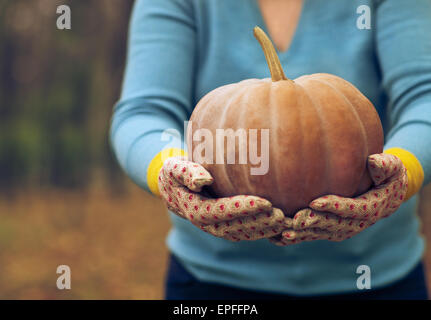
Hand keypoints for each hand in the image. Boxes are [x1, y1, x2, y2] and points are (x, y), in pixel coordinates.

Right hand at [158, 157, 284, 241]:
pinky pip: (246, 232)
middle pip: (237, 226)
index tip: (265, 202)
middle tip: (282, 215)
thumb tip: (202, 180)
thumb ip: (186, 173)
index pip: (223, 211)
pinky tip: (280, 225)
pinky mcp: (227, 227)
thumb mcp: (175, 168)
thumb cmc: (176, 173)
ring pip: (244, 233)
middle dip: (260, 222)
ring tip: (285, 221)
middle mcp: (208, 224)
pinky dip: (263, 231)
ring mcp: (218, 228)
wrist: (174, 188)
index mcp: (196, 210)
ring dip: (265, 229)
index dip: (244, 208)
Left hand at [270, 153, 407, 245]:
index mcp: (369, 208)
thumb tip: (374, 161)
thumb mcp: (392, 167)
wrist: (387, 194)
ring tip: (284, 233)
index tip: (315, 202)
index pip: (350, 209)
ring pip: (320, 233)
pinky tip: (278, 237)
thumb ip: (385, 165)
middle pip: (332, 224)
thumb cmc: (387, 175)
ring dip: (302, 234)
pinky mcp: (330, 230)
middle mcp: (355, 223)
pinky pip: (312, 235)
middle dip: (314, 222)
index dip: (333, 206)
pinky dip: (297, 237)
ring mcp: (341, 229)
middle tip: (295, 220)